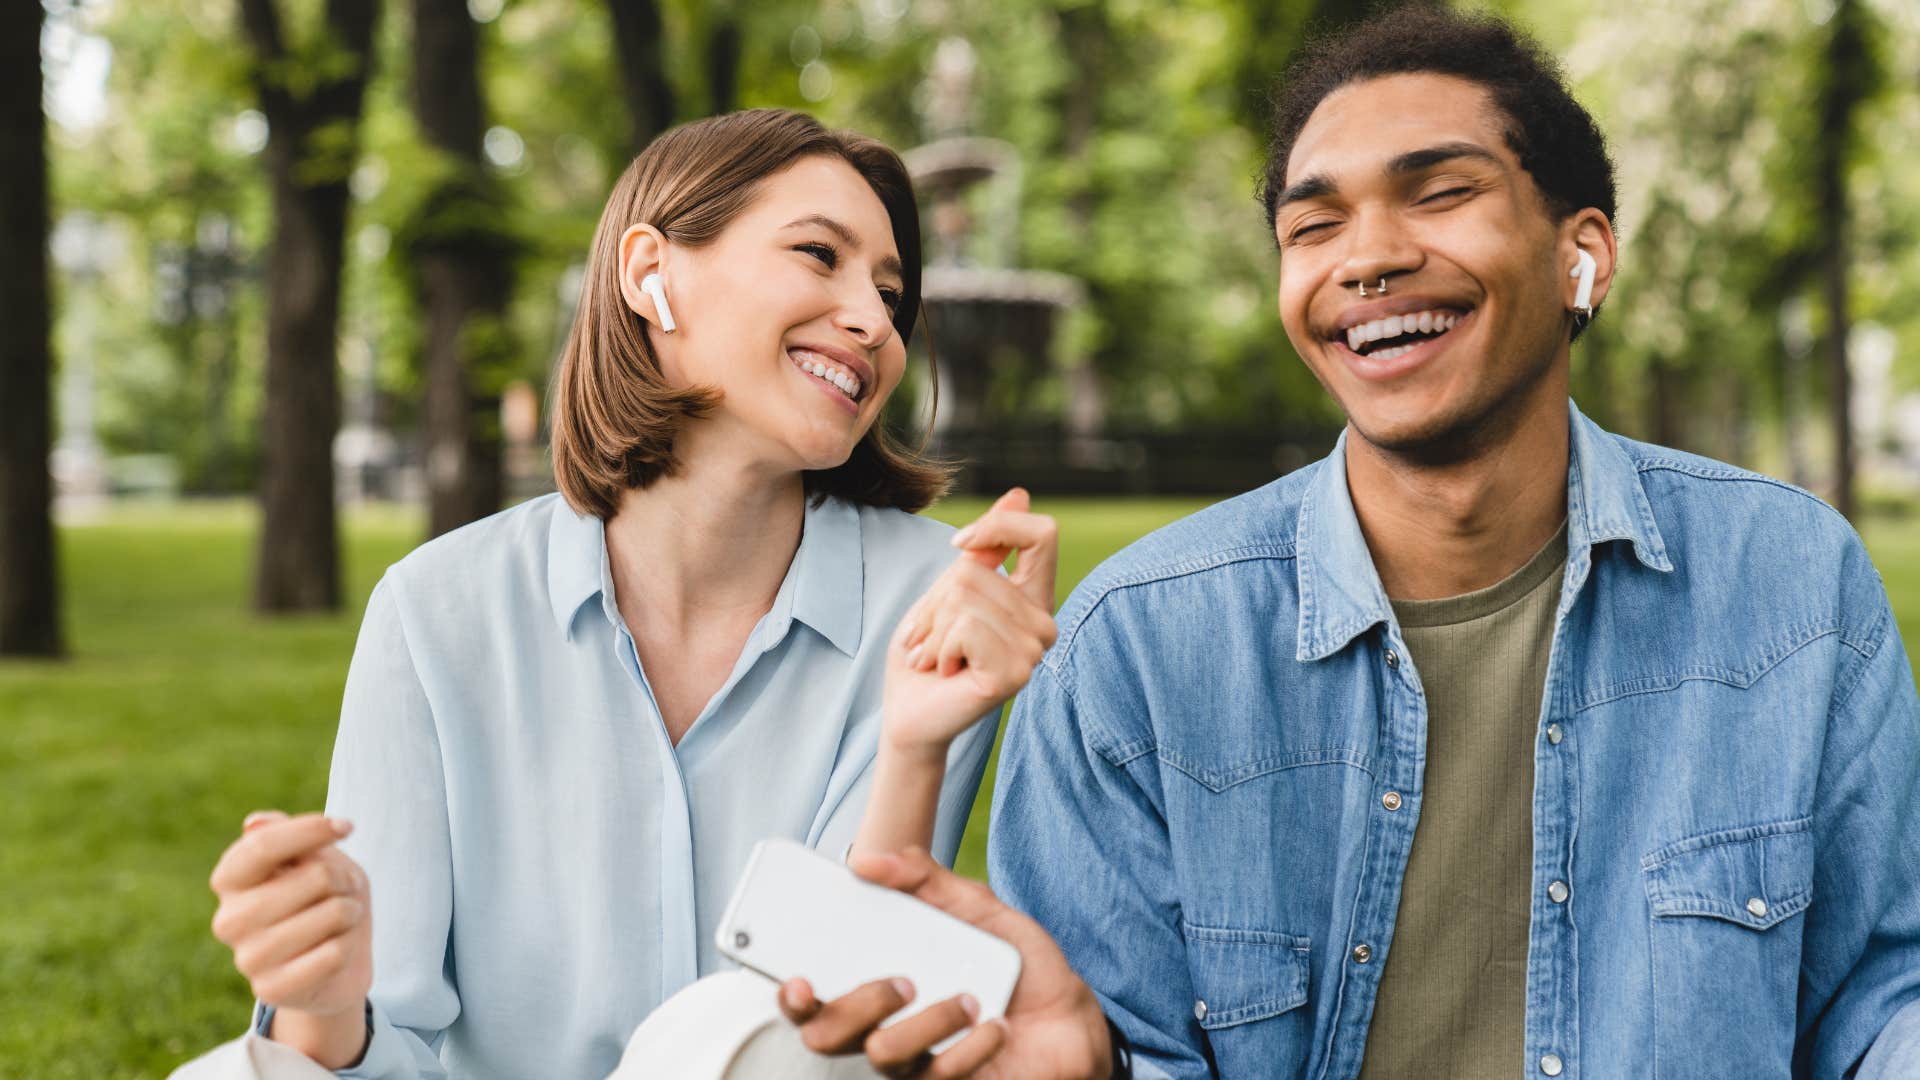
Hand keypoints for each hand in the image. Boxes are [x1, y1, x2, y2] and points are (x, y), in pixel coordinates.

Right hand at [209, 810, 372, 1066]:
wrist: (336, 965)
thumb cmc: (322, 899)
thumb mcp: (314, 857)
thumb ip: (288, 836)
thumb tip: (254, 823)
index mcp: (230, 879)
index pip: (264, 843)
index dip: (313, 829)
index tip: (347, 827)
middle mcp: (228, 919)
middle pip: (313, 876)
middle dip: (343, 878)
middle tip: (342, 890)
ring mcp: (247, 958)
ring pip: (332, 913)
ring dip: (351, 912)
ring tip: (340, 920)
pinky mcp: (270, 991)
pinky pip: (334, 954)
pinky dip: (348, 946)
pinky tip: (335, 951)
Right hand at [777, 847, 1111, 1079]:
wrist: (1072, 1017)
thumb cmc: (1016, 964)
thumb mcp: (977, 908)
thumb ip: (925, 879)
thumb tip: (867, 862)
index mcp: (878, 978)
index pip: (812, 996)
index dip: (790, 994)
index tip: (800, 976)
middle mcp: (885, 1024)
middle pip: (827, 1035)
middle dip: (856, 1006)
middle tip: (901, 981)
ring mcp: (915, 1060)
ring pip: (884, 1055)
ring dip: (928, 1021)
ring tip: (971, 999)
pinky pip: (938, 1074)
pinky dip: (970, 1046)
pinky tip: (997, 1026)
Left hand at [884, 489, 1058, 759]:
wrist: (908, 714)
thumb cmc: (927, 653)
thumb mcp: (950, 590)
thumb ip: (985, 549)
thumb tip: (1019, 494)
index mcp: (1034, 599)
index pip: (1042, 533)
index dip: (997, 526)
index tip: (958, 545)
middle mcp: (1043, 625)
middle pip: (976, 568)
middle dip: (936, 601)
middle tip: (935, 639)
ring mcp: (1033, 652)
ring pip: (965, 596)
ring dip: (933, 628)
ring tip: (938, 657)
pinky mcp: (1013, 675)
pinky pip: (965, 628)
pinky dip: (938, 646)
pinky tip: (946, 671)